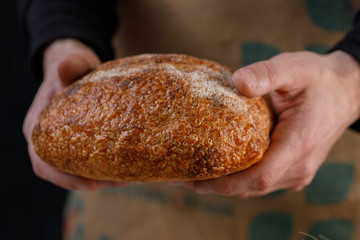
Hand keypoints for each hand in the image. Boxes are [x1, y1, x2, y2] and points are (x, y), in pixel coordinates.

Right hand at [23, 39, 126, 189]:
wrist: (77, 69)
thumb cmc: (72, 68)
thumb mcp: (72, 63)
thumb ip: (70, 64)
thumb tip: (66, 66)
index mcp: (38, 127)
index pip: (43, 161)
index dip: (63, 177)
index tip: (91, 184)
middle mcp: (50, 141)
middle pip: (65, 171)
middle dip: (93, 180)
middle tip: (120, 182)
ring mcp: (67, 143)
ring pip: (82, 169)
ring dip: (106, 177)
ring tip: (131, 177)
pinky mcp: (84, 143)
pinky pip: (93, 160)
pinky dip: (110, 166)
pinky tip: (132, 165)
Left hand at [182, 50, 359, 196]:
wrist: (346, 91)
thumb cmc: (318, 79)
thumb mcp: (294, 68)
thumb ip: (267, 74)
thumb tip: (238, 81)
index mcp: (298, 143)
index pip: (260, 177)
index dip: (227, 184)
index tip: (196, 181)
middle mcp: (300, 165)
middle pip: (253, 187)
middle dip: (218, 186)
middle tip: (183, 177)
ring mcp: (299, 170)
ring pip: (257, 188)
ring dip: (227, 185)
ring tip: (195, 175)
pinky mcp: (294, 168)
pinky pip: (263, 181)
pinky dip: (240, 180)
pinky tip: (220, 169)